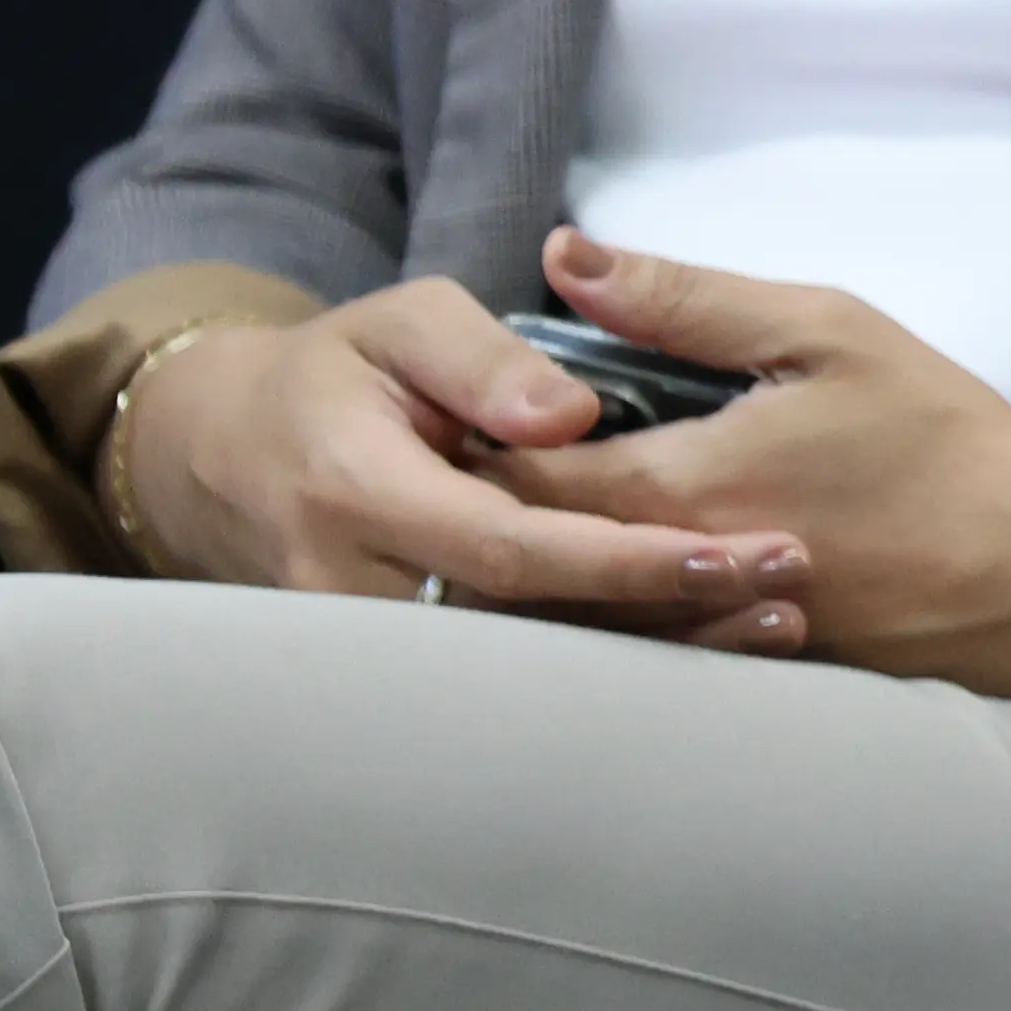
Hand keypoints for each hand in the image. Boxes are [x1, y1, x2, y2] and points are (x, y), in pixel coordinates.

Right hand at [116, 279, 813, 639]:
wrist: (222, 457)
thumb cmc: (335, 374)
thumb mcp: (399, 323)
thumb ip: (482, 358)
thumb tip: (574, 414)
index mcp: (361, 496)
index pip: (508, 547)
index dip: (619, 559)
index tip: (724, 550)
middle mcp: (358, 595)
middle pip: (531, 632)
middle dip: (665, 618)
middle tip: (787, 593)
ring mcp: (368, 656)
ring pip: (526, 678)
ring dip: (655, 659)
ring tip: (778, 627)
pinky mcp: (391, 681)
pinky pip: (507, 686)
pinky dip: (609, 672)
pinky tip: (707, 651)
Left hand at [482, 229, 1010, 696]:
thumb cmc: (938, 435)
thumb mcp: (824, 330)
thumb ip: (686, 300)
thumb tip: (568, 256)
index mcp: (675, 486)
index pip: (511, 474)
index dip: (460, 440)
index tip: (437, 403)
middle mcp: (664, 578)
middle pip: (514, 559)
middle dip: (473, 508)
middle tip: (449, 455)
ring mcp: (694, 641)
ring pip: (558, 618)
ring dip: (518, 567)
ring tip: (496, 514)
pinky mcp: (728, 673)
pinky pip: (621, 650)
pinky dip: (584, 611)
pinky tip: (584, 570)